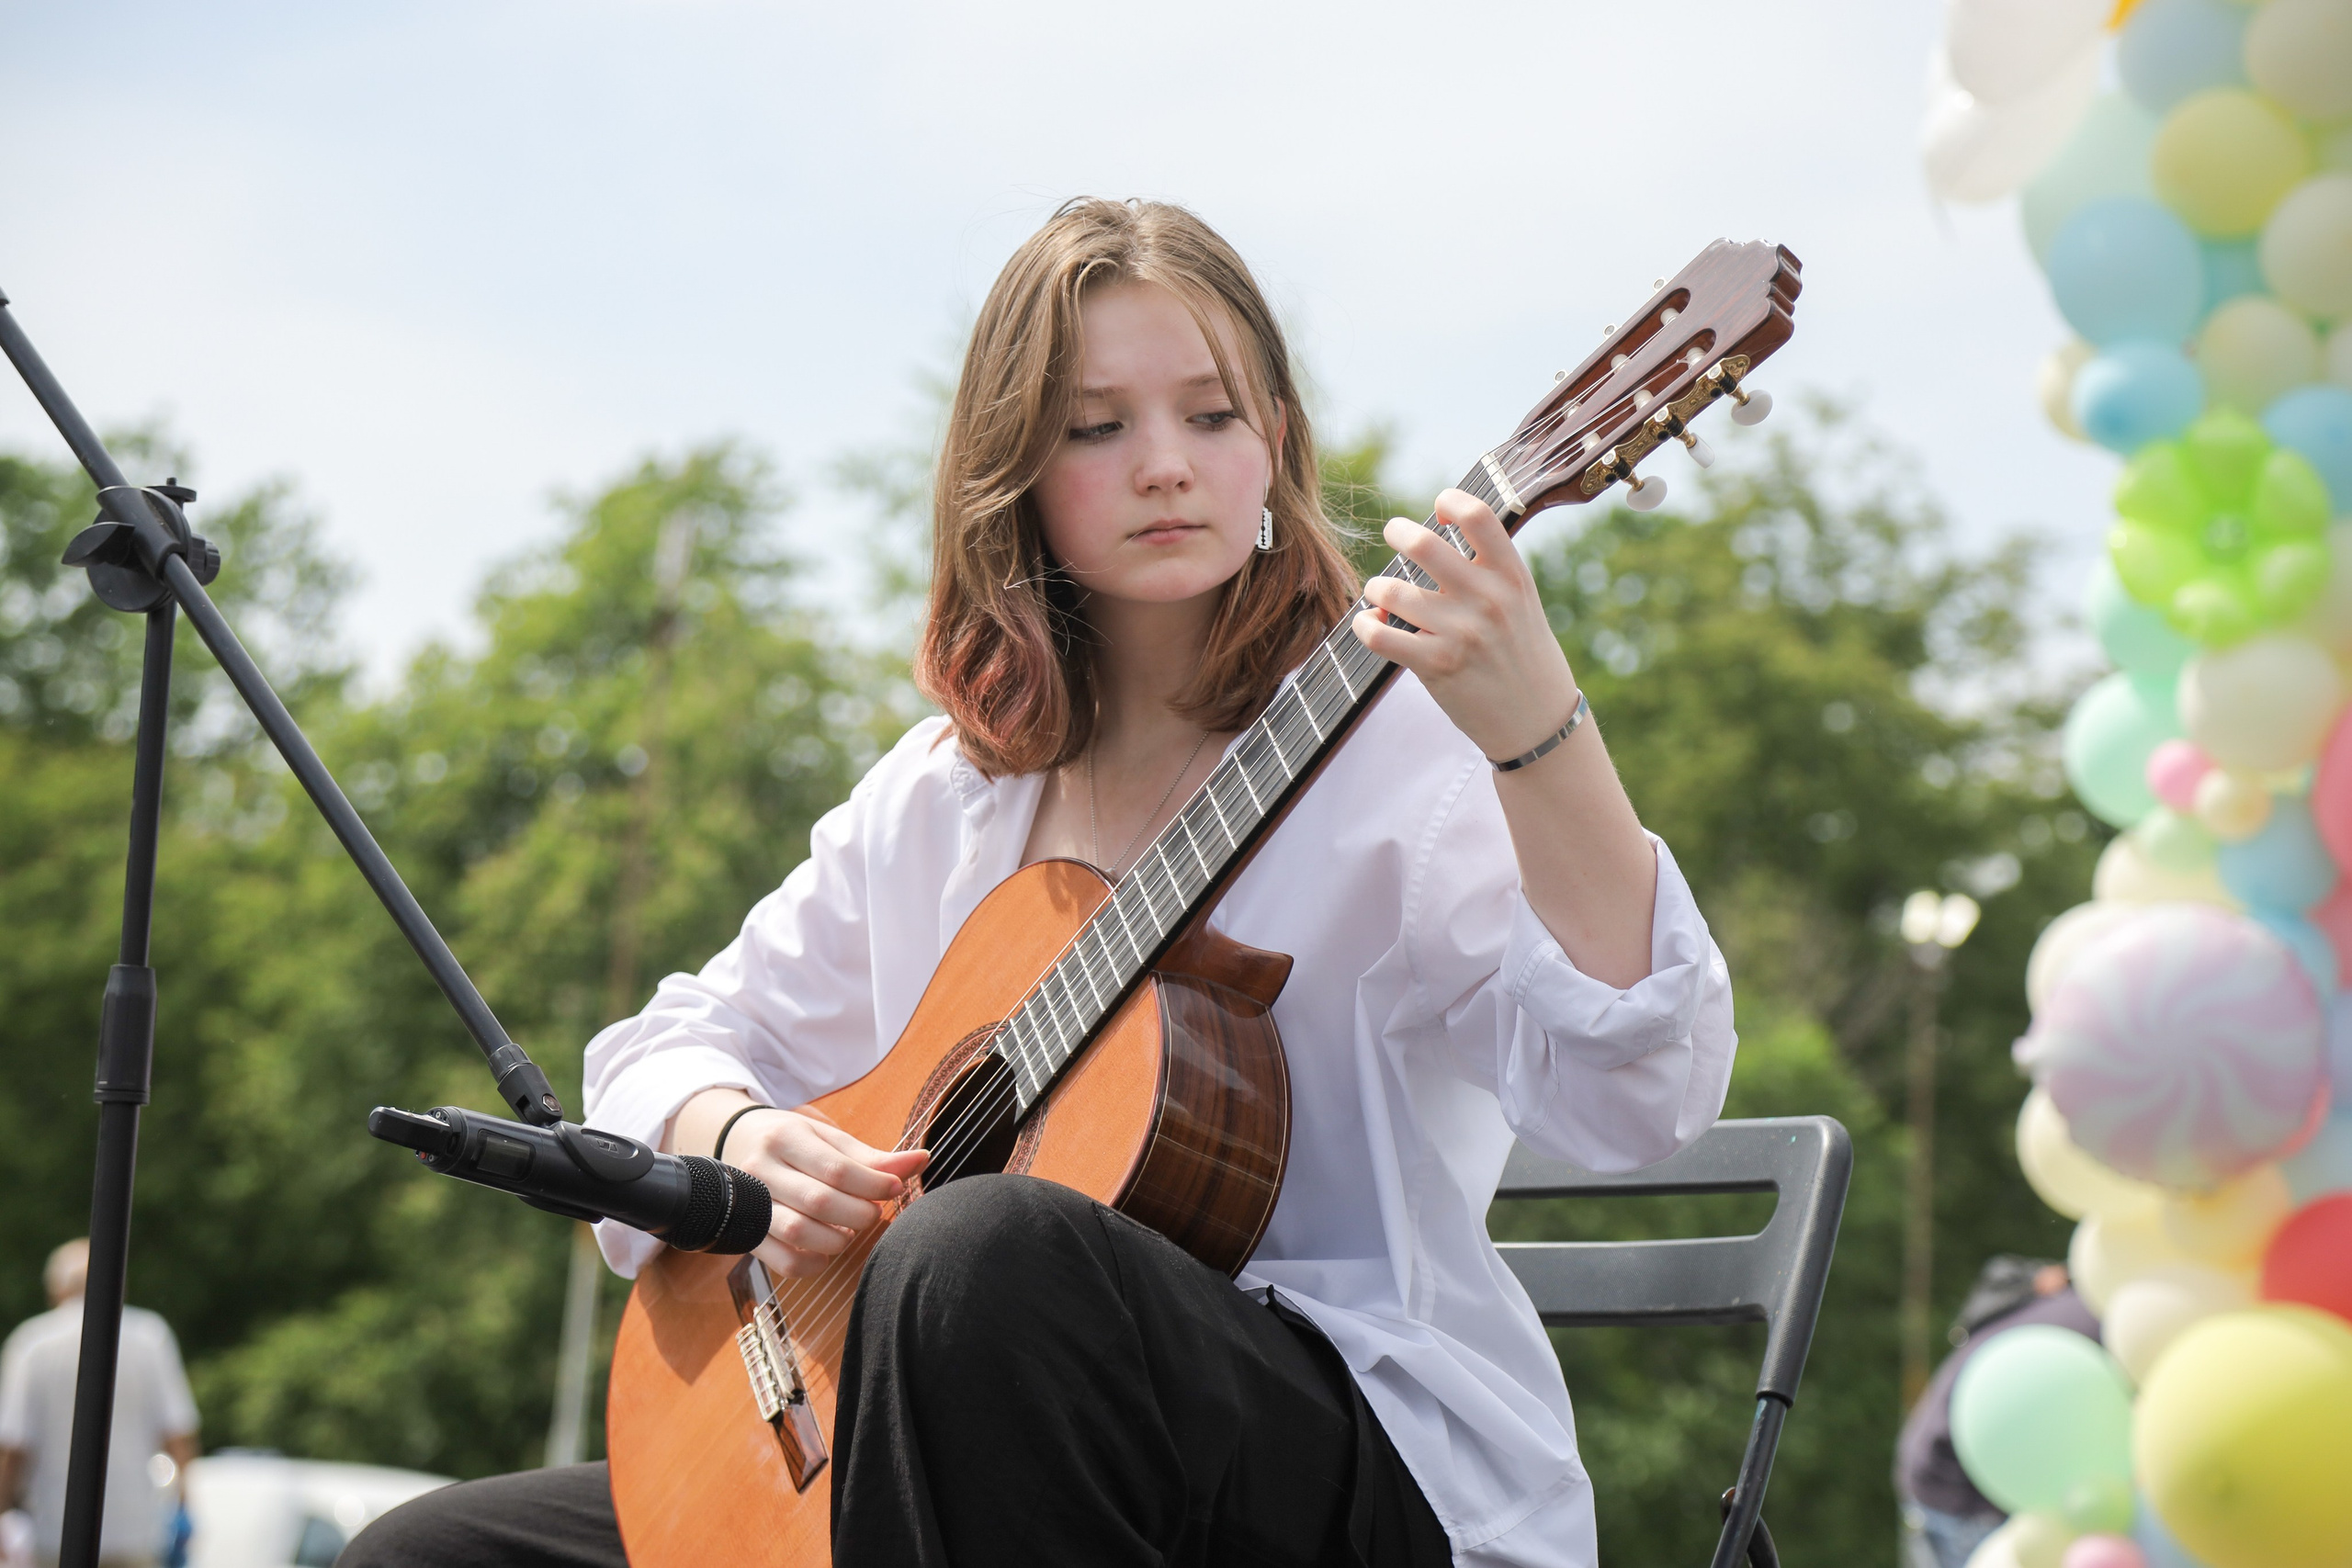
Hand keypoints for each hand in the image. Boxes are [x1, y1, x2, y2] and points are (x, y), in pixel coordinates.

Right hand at [670, 1091, 927, 1277]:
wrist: (732, 1142)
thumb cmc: (791, 1140)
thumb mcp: (827, 1138)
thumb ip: (872, 1156)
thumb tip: (921, 1160)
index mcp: (786, 1137)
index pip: (837, 1169)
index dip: (874, 1184)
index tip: (895, 1189)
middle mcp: (762, 1170)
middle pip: (820, 1202)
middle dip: (860, 1213)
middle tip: (872, 1212)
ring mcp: (750, 1204)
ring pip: (798, 1233)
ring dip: (837, 1239)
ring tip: (850, 1229)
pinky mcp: (747, 1234)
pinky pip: (782, 1261)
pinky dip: (813, 1264)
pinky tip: (826, 1251)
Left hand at [1350, 489, 1580, 759]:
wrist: (1538, 722)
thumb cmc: (1524, 655)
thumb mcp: (1522, 602)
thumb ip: (1489, 570)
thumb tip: (1439, 532)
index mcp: (1512, 577)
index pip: (1477, 515)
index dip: (1450, 501)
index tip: (1439, 510)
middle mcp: (1487, 600)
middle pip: (1423, 543)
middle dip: (1396, 531)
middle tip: (1392, 533)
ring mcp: (1461, 634)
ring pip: (1390, 590)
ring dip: (1376, 587)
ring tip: (1380, 594)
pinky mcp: (1436, 667)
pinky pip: (1378, 636)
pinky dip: (1363, 626)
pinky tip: (1368, 624)